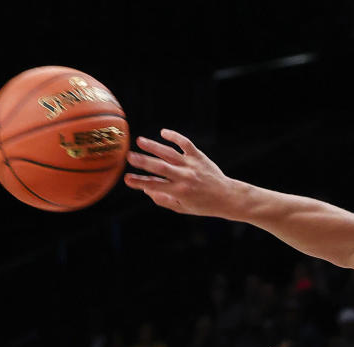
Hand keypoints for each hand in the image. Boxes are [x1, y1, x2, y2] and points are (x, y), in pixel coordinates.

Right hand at [123, 129, 237, 217]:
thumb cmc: (202, 204)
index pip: (155, 186)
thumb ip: (162, 200)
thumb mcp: (182, 207)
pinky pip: (186, 144)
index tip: (126, 178)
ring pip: (170, 153)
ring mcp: (192, 165)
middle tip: (128, 156)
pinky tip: (164, 132)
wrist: (227, 196)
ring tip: (140, 141)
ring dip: (154, 146)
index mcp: (179, 191)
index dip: (139, 182)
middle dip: (144, 161)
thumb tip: (146, 189)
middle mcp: (185, 177)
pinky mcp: (199, 157)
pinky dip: (175, 137)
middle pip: (161, 167)